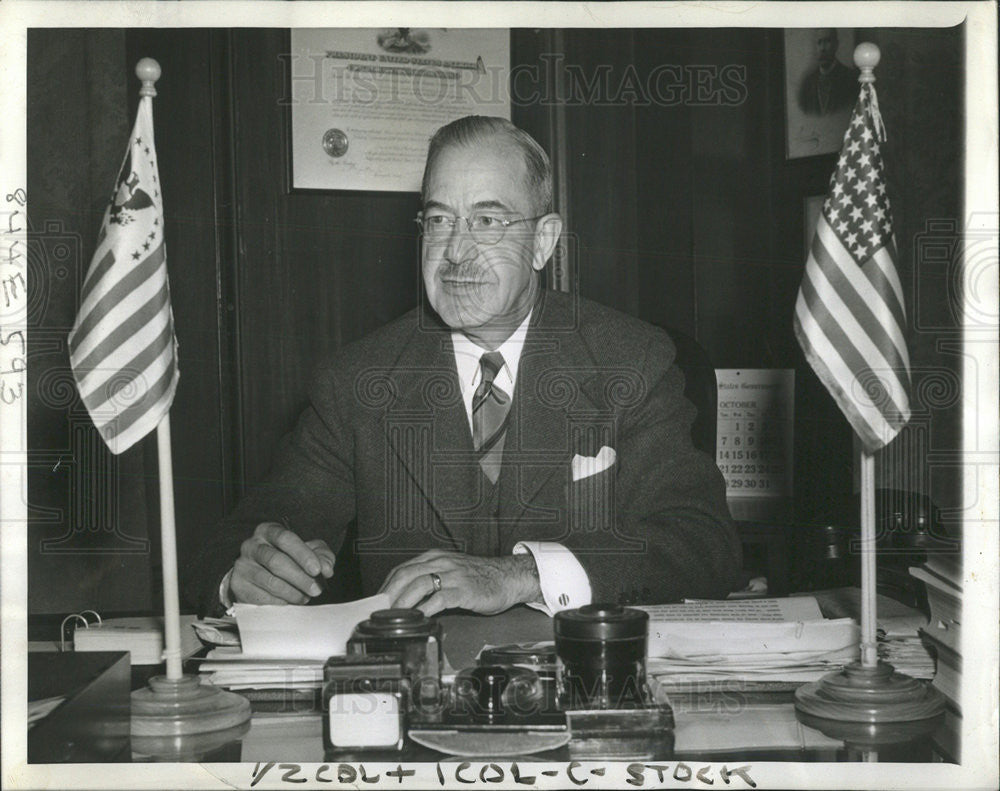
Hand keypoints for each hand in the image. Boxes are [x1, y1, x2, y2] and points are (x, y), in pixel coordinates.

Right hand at [230, 522, 334, 604]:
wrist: (258, 572)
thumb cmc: (288, 558)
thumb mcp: (308, 551)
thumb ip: (322, 556)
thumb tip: (327, 569)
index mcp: (268, 531)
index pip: (285, 538)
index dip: (303, 554)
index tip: (317, 570)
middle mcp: (251, 546)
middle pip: (276, 561)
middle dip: (300, 578)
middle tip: (316, 590)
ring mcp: (242, 566)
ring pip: (270, 582)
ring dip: (292, 593)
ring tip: (305, 597)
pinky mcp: (238, 586)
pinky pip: (262, 597)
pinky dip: (281, 602)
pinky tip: (291, 602)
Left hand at [378, 550, 540, 615]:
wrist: (509, 577)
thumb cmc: (481, 577)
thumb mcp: (452, 571)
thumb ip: (432, 578)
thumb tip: (407, 596)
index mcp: (436, 557)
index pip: (403, 569)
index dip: (387, 585)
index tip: (378, 602)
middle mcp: (442, 563)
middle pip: (407, 575)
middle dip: (390, 594)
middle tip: (380, 611)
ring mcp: (454, 576)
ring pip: (420, 584)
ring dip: (403, 601)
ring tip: (394, 615)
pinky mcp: (464, 590)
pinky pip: (440, 598)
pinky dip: (425, 608)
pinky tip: (419, 617)